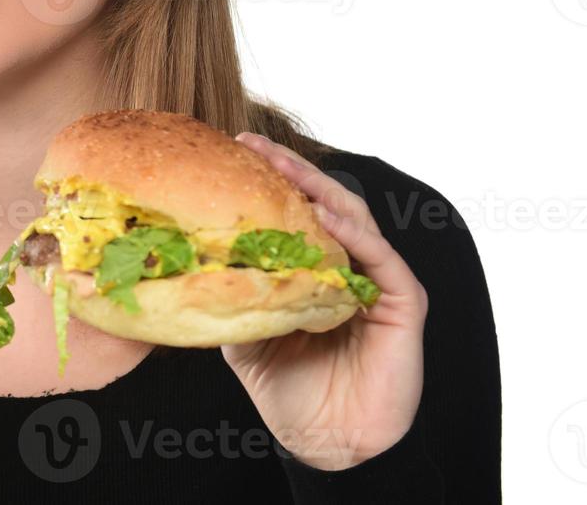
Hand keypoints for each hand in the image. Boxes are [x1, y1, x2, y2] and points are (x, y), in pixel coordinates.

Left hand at [220, 132, 426, 469]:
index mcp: (318, 265)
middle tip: (253, 144)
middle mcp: (352, 264)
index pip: (297, 209)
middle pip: (325, 201)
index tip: (233, 148)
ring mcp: (379, 280)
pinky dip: (353, 235)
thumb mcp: (245, 330)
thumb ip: (231, 291)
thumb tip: (183, 258)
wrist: (326, 442)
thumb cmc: (288, 387)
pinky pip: (380, 259)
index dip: (271, 178)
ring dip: (319, 189)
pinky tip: (324, 217)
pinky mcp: (402, 304)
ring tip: (284, 168)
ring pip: (353, 219)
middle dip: (291, 169)